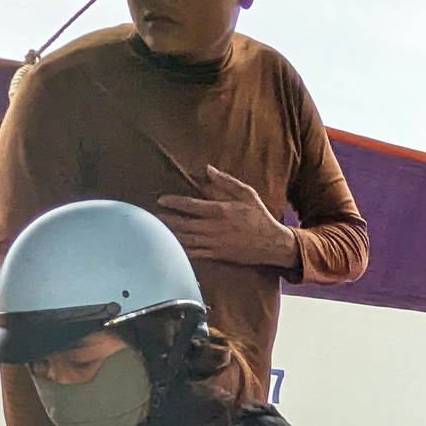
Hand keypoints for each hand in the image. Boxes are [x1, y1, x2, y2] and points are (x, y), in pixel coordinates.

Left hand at [156, 166, 298, 269]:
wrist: (273, 244)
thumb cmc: (260, 217)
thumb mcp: (247, 194)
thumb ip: (226, 182)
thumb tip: (207, 170)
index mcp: (221, 211)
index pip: (191, 205)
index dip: (173, 202)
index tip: (161, 200)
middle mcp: (215, 228)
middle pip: (184, 224)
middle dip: (166, 220)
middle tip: (151, 217)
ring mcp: (215, 243)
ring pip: (186, 239)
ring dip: (170, 235)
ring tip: (156, 231)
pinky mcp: (218, 255)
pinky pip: (195, 253)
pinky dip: (182, 250)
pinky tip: (171, 248)